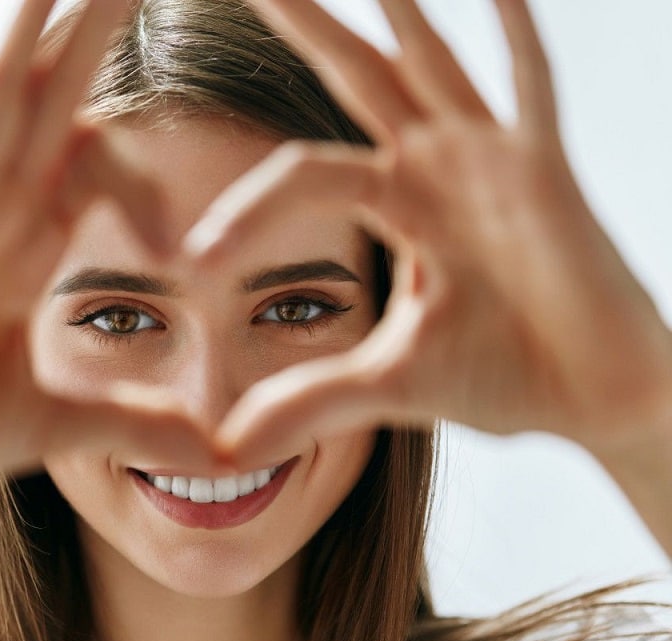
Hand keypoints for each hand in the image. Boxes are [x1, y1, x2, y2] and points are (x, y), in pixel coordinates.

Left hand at [186, 0, 671, 466]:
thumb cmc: (505, 377)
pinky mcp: (545, 172)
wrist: (597, 399)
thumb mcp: (387, 385)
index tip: (192, 261)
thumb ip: (307, 402)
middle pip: (352, 75)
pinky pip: (529, 89)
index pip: (298, 176)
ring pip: (428, 62)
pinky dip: (513, 37)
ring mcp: (490, 160)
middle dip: (304, 22)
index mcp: (394, 203)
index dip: (244, 212)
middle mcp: (434, 165)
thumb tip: (223, 449)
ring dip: (394, 8)